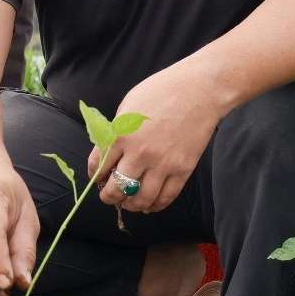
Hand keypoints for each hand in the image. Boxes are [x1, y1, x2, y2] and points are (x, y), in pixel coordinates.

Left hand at [91, 68, 221, 214]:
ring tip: (129, 203)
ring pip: (141, 199)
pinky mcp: (182, 170)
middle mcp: (139, 153)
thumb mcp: (128, 105)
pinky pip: (166, 197)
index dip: (95, 176)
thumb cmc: (162, 91)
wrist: (199, 90)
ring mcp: (162, 164)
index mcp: (121, 135)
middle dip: (109, 197)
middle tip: (109, 197)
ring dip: (131, 205)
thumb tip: (108, 153)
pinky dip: (155, 205)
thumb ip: (117, 131)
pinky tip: (150, 204)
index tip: (97, 178)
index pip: (99, 166)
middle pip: (117, 189)